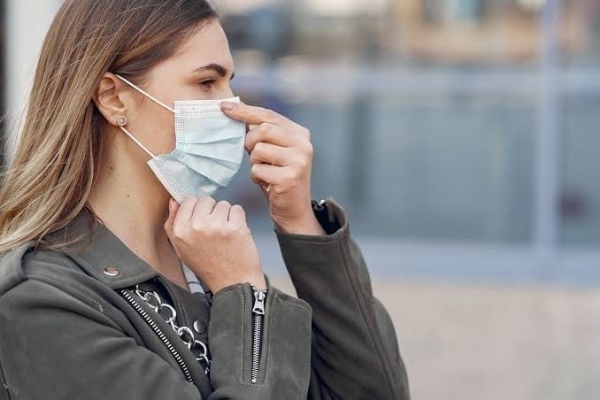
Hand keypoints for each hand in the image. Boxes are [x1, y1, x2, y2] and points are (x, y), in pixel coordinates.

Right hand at [164, 197, 265, 292]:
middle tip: (215, 229)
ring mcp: (217, 226)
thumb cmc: (208, 267)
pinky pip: (237, 209)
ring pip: (223, 204)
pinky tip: (235, 233)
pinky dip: (239, 219)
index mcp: (180, 231)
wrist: (233, 282)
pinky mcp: (236, 227)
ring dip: (226, 215)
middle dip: (212, 211)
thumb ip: (173, 224)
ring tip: (225, 233)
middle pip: (206, 200)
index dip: (198, 209)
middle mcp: (196, 227)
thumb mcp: (181, 249)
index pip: (188, 201)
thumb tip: (174, 201)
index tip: (203, 220)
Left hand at [221, 102, 324, 235]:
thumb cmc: (278, 177)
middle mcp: (303, 144)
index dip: (245, 110)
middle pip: (263, 129)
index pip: (269, 115)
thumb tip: (235, 110)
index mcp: (299, 133)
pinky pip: (258, 170)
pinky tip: (267, 183)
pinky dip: (257, 177)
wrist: (294, 210)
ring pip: (259, 150)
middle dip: (250, 141)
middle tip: (252, 154)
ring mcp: (299, 161)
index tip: (224, 107)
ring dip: (254, 162)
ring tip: (264, 171)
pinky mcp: (290, 177)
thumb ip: (261, 133)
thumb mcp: (273, 151)